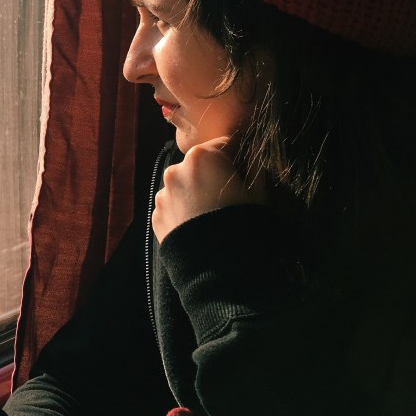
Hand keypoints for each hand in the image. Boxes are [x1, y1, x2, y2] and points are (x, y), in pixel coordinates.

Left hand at [152, 137, 268, 241]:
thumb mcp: (259, 192)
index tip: (245, 175)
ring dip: (195, 194)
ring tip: (211, 216)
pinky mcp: (156, 217)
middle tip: (228, 199)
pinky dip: (184, 213)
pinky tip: (199, 227)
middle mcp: (175, 170)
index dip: (237, 161)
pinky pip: (173, 208)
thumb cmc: (243, 222)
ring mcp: (162, 194)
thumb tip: (251, 157)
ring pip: (183, 187)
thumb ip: (254, 167)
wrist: (219, 267)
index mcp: (202, 156)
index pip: (224, 147)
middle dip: (212, 177)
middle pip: (200, 167)